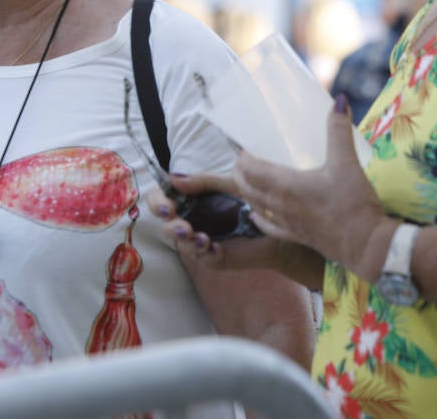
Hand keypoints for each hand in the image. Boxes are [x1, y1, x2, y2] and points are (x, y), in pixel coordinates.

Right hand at [147, 175, 291, 271]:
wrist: (279, 223)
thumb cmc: (253, 201)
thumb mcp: (228, 184)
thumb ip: (202, 181)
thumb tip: (173, 177)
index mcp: (191, 201)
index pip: (161, 200)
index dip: (157, 203)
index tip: (167, 206)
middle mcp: (192, 221)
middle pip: (165, 226)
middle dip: (170, 227)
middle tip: (184, 228)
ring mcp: (202, 240)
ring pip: (181, 245)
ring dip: (187, 242)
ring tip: (201, 238)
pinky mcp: (216, 258)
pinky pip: (203, 259)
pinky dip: (205, 253)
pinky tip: (214, 246)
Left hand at [231, 95, 391, 281]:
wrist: (366, 246)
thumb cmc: (353, 203)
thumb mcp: (347, 162)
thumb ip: (339, 130)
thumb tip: (338, 99)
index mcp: (285, 185)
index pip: (250, 170)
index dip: (243, 159)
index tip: (246, 148)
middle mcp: (279, 205)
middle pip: (246, 187)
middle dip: (240, 173)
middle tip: (243, 161)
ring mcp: (286, 223)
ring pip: (254, 206)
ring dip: (247, 192)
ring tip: (248, 182)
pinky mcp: (296, 237)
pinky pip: (268, 227)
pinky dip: (259, 218)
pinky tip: (257, 215)